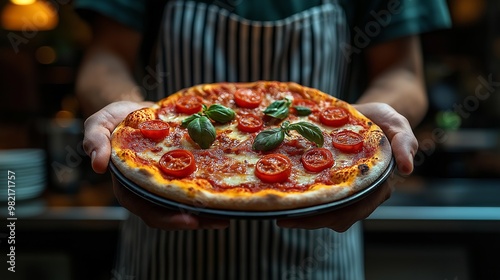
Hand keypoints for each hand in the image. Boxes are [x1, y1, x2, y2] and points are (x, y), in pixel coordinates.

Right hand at [83, 101, 228, 229]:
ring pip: (187, 204)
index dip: (167, 218)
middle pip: (172, 213)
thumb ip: (94, 140)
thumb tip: (97, 165)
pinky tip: (228, 190)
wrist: (136, 109)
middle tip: (220, 220)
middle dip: (196, 220)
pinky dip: (211, 190)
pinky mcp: (182, 172)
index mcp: (129, 186)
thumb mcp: (99, 124)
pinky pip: (196, 185)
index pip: (146, 210)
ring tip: (231, 212)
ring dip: (208, 211)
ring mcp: (167, 183)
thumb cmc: (116, 119)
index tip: (188, 220)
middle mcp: (150, 190)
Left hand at [277, 102, 417, 231]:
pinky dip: (302, 198)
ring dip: (303, 214)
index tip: (311, 215)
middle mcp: (361, 193)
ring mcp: (345, 189)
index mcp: (378, 186)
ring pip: (325, 211)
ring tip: (279, 212)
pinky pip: (318, 196)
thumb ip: (405, 142)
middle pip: (336, 217)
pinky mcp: (331, 181)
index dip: (335, 216)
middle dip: (311, 220)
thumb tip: (408, 168)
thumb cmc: (384, 121)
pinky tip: (283, 193)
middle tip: (284, 218)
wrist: (368, 114)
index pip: (357, 209)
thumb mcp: (398, 124)